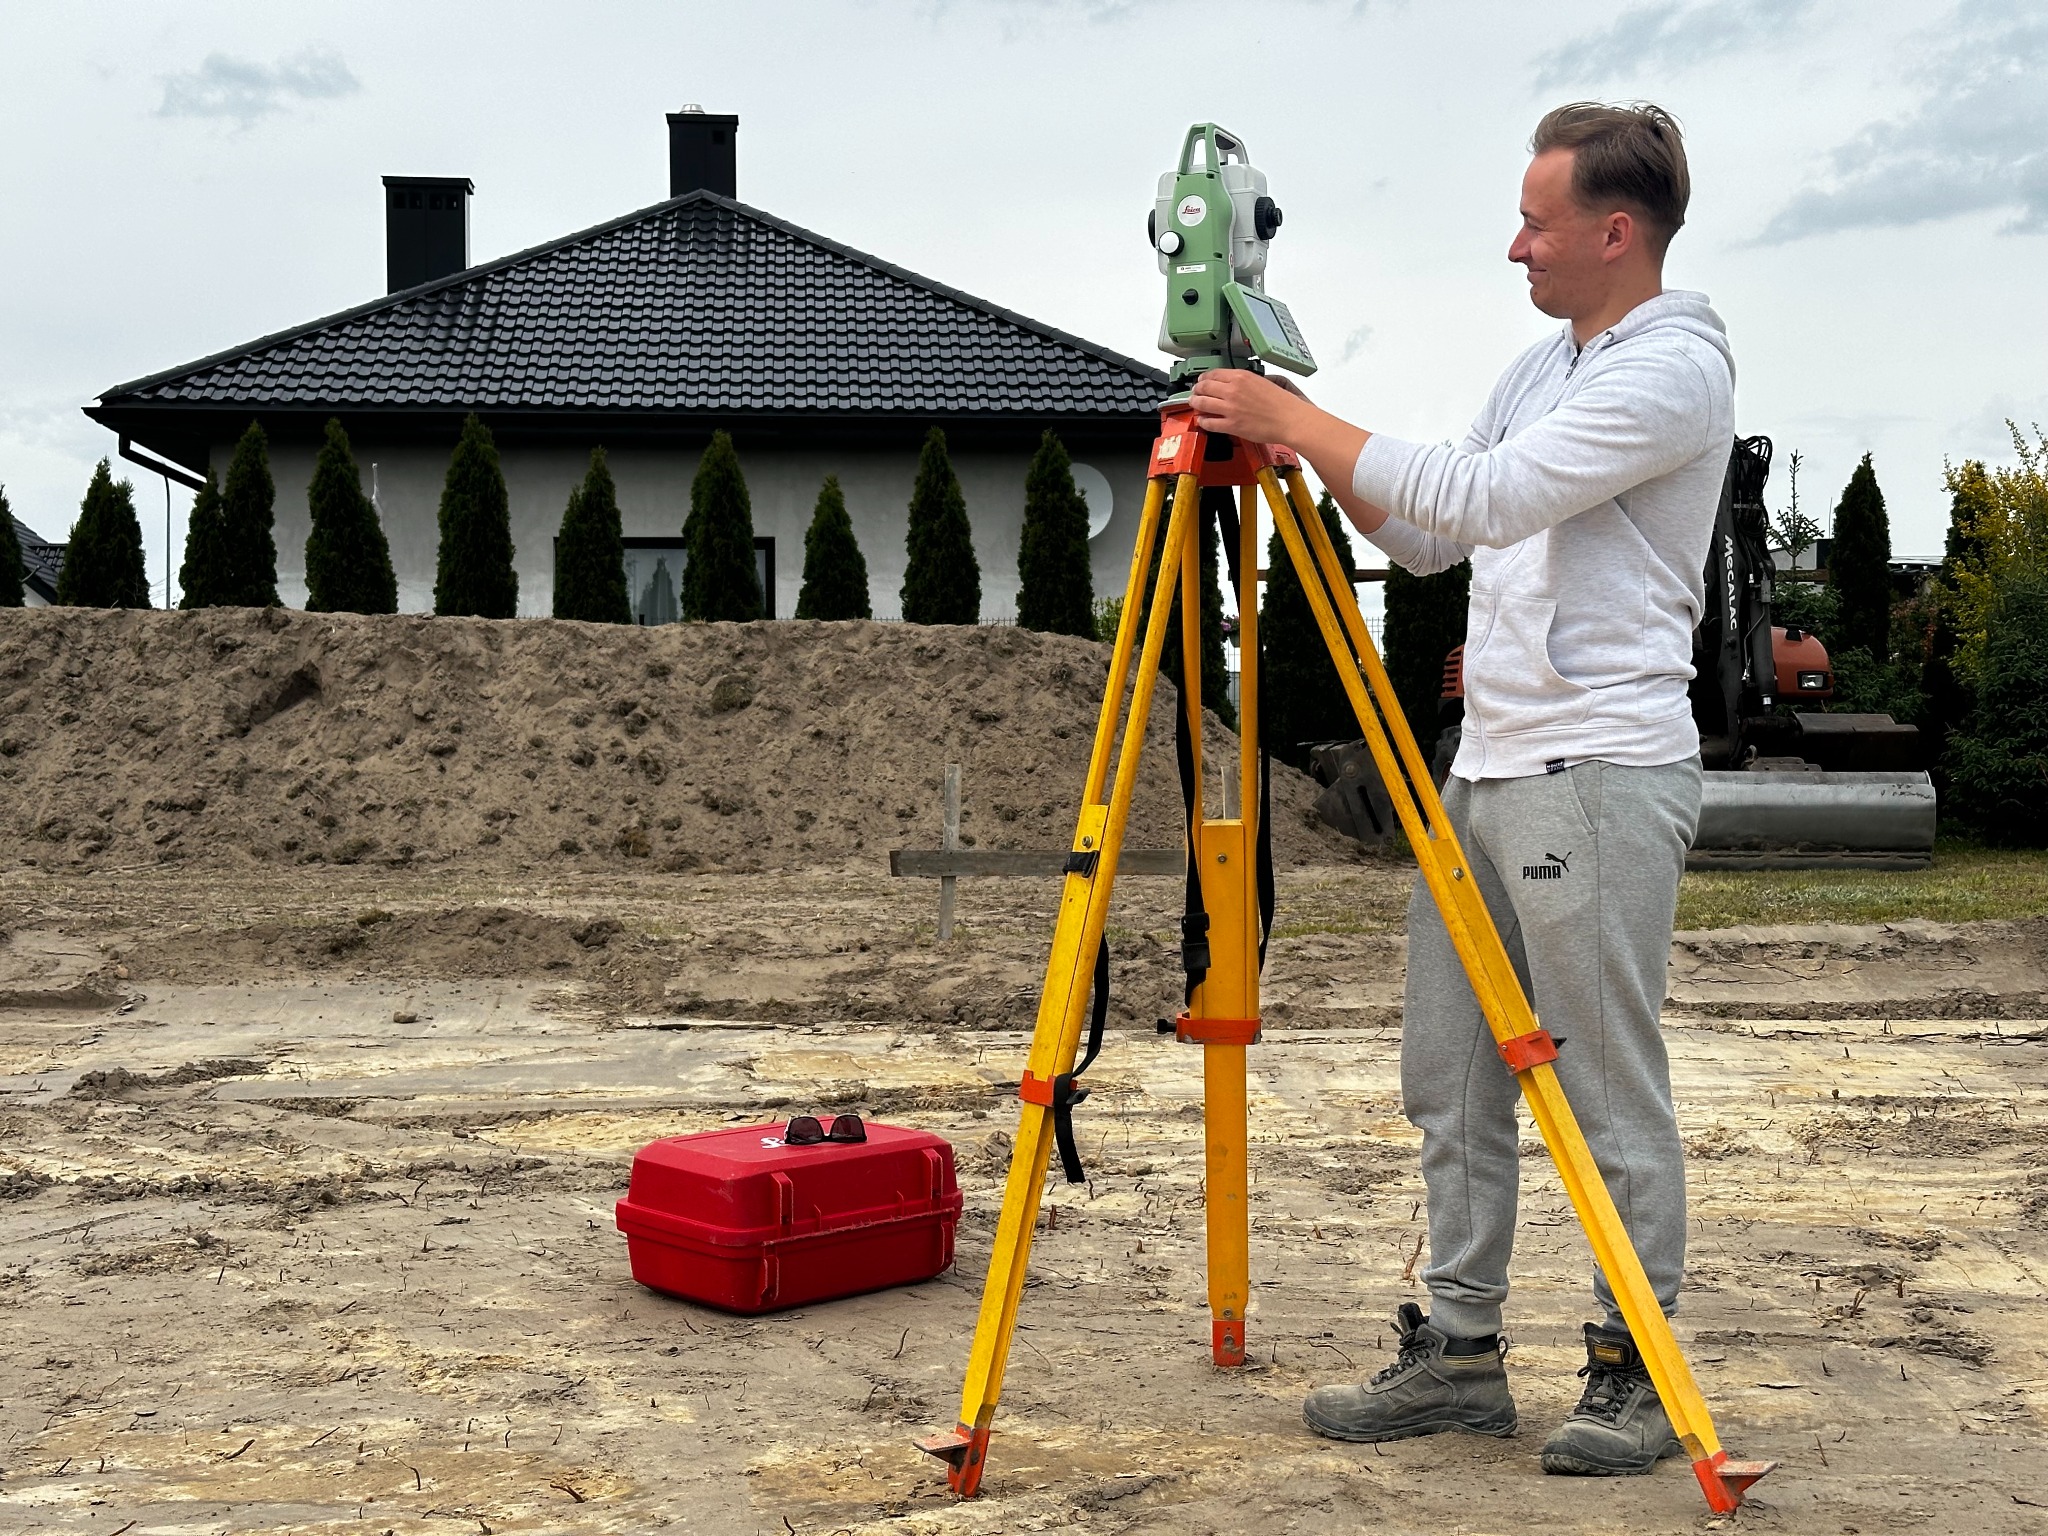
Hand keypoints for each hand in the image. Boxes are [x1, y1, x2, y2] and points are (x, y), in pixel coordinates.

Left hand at [1187, 369, 1314, 445]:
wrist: (1290, 419)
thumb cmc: (1283, 403)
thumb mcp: (1265, 380)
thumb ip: (1248, 380)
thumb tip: (1240, 383)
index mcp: (1242, 377)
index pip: (1213, 373)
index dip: (1204, 378)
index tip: (1202, 380)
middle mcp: (1233, 390)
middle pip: (1204, 387)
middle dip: (1196, 390)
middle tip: (1195, 393)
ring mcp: (1230, 408)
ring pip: (1202, 403)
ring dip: (1195, 403)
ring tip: (1195, 405)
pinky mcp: (1231, 425)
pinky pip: (1209, 423)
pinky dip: (1203, 421)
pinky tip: (1203, 421)